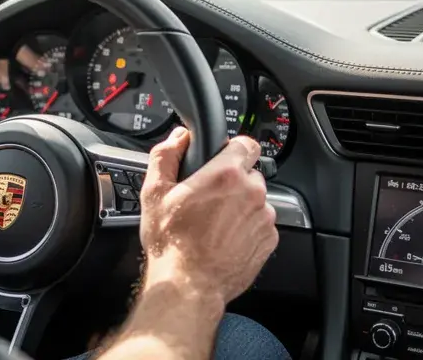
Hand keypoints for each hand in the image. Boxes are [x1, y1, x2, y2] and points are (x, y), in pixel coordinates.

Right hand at [139, 127, 277, 304]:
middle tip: (209, 198)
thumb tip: (179, 137)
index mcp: (226, 175)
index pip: (247, 143)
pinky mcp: (269, 240)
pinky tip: (224, 238)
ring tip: (214, 223)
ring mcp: (264, 218)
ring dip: (240, 205)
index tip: (221, 159)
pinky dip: (246, 227)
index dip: (233, 148)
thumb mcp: (154, 193)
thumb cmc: (171, 243)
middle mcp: (252, 193)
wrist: (188, 285)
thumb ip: (166, 156)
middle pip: (250, 173)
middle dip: (232, 181)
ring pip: (256, 199)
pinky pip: (260, 224)